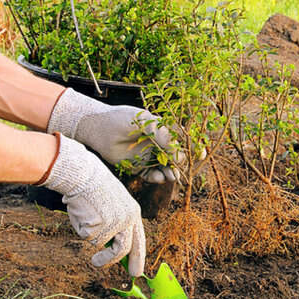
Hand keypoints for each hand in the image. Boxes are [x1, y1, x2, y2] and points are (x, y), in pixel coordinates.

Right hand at [40, 134, 145, 275]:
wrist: (84, 174)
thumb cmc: (94, 188)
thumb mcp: (113, 205)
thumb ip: (116, 225)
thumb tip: (113, 249)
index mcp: (133, 213)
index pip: (139, 240)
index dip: (138, 257)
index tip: (137, 271)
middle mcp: (127, 219)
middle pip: (124, 249)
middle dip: (113, 262)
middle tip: (100, 267)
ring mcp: (114, 223)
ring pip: (100, 244)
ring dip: (90, 237)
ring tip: (85, 220)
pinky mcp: (99, 225)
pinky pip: (87, 236)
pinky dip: (81, 228)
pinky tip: (82, 212)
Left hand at [47, 88, 181, 183]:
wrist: (98, 128)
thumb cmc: (122, 120)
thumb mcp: (147, 123)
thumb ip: (164, 137)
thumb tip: (179, 154)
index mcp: (162, 130)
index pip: (182, 140)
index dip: (192, 148)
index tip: (200, 155)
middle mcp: (157, 144)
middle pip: (175, 157)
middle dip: (181, 165)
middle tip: (184, 170)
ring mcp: (148, 156)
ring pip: (165, 168)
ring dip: (171, 173)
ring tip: (172, 176)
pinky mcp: (137, 167)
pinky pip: (151, 175)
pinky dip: (157, 178)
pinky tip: (159, 177)